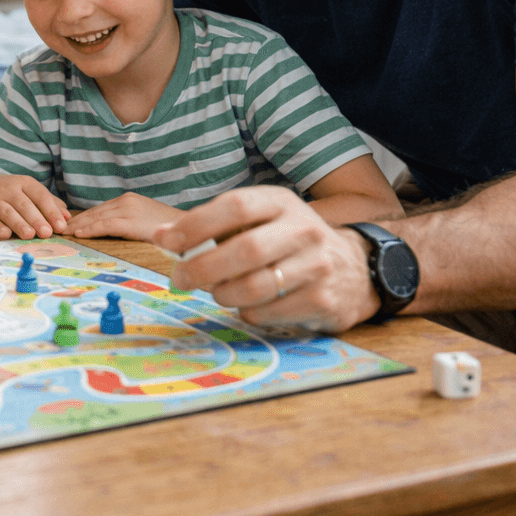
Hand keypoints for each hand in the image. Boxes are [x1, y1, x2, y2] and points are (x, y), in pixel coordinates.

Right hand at [0, 175, 68, 239]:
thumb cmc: (14, 194)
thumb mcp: (31, 192)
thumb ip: (50, 204)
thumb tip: (67, 217)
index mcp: (25, 183)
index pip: (40, 196)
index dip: (51, 211)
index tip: (61, 226)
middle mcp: (10, 190)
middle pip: (25, 205)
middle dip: (37, 219)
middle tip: (47, 233)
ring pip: (8, 213)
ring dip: (19, 224)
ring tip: (29, 235)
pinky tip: (5, 234)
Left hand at [64, 192, 180, 240]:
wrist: (190, 231)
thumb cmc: (170, 231)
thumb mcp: (145, 223)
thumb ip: (129, 223)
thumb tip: (112, 232)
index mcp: (129, 200)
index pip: (100, 209)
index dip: (83, 218)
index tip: (69, 225)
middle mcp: (126, 201)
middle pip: (94, 212)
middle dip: (76, 221)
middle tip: (59, 229)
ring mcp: (128, 209)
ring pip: (96, 217)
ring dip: (78, 226)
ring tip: (64, 233)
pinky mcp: (130, 221)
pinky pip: (104, 225)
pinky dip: (90, 229)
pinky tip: (79, 234)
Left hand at [151, 185, 378, 331]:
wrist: (354, 269)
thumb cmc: (289, 242)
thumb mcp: (259, 222)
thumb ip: (211, 227)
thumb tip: (160, 236)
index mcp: (281, 202)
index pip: (236, 206)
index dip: (196, 225)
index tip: (167, 242)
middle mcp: (304, 229)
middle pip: (246, 249)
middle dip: (203, 267)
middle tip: (180, 279)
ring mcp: (317, 265)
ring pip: (256, 286)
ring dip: (224, 294)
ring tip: (216, 292)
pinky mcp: (323, 299)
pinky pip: (269, 312)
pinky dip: (248, 312)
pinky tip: (249, 306)